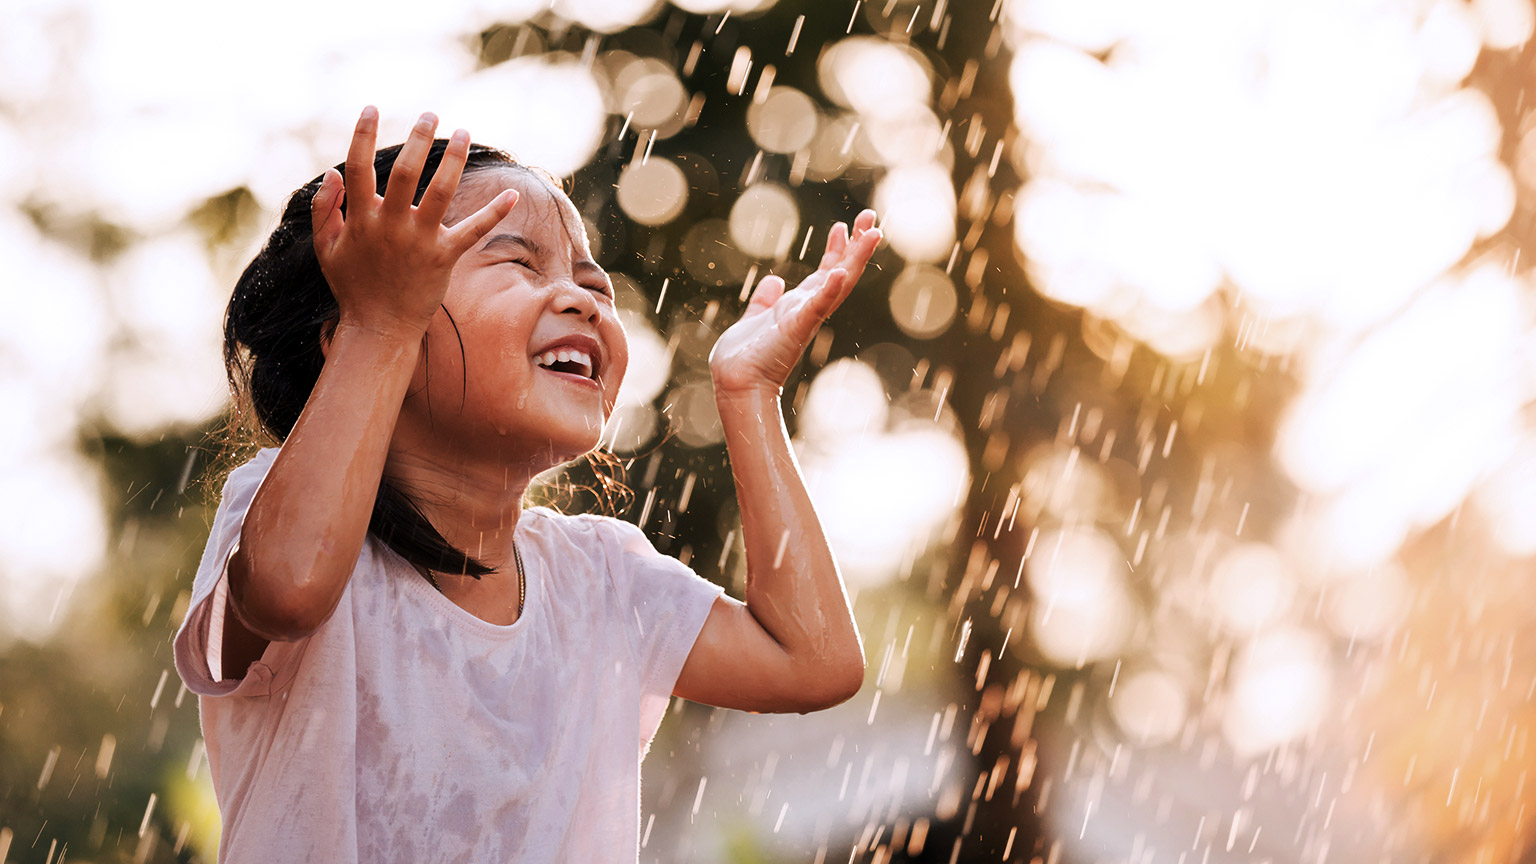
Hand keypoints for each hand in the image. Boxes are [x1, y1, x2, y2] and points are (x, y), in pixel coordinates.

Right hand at [310, 107, 516, 338]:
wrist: (379, 328)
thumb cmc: (353, 287)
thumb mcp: (327, 249)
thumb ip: (325, 210)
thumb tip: (333, 173)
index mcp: (361, 220)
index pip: (358, 168)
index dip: (363, 136)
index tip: (371, 108)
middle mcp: (392, 226)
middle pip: (407, 172)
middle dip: (418, 138)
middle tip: (430, 113)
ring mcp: (420, 241)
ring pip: (441, 192)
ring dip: (454, 160)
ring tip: (463, 132)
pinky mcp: (444, 257)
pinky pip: (473, 231)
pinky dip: (494, 212)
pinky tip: (513, 193)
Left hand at [709, 209, 881, 396]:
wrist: (736, 383)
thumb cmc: (745, 358)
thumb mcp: (756, 318)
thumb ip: (765, 300)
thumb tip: (773, 281)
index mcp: (799, 307)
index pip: (824, 272)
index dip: (836, 249)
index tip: (843, 226)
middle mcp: (808, 310)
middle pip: (840, 272)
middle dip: (856, 245)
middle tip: (871, 217)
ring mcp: (806, 318)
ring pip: (838, 283)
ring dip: (856, 258)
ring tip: (872, 233)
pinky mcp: (797, 327)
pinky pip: (817, 306)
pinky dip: (829, 290)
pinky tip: (838, 272)